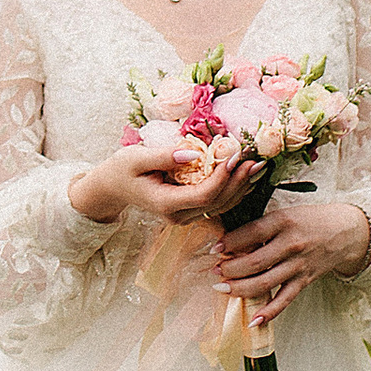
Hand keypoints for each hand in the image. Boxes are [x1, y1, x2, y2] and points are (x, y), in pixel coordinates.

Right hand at [69, 134, 253, 227]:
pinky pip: (216, 204)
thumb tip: (193, 153)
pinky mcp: (189, 211)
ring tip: (257, 165)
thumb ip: (164, 156)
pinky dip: (233, 190)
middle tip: (255, 160)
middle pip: (217, 203)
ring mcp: (184, 217)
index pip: (203, 195)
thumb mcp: (136, 157)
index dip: (223, 178)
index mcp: (166, 204)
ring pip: (221, 206)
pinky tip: (245, 176)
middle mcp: (178, 216)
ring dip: (240, 187)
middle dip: (238, 181)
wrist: (113, 187)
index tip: (235, 156)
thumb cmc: (122, 169)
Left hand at [209, 193, 370, 324]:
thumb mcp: (286, 213)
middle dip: (229, 269)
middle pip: (254, 262)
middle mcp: (291, 244)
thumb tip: (229, 240)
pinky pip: (284, 300)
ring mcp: (298, 265)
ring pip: (265, 283)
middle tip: (214, 271)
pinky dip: (268, 313)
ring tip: (222, 288)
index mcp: (285, 221)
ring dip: (240, 288)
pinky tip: (252, 321)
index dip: (230, 242)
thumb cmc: (311, 219)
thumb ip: (262, 226)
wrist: (346, 231)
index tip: (214, 248)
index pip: (252, 233)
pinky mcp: (304, 281)